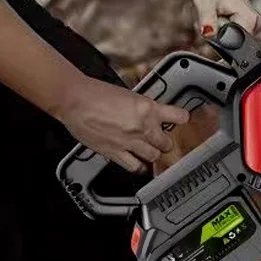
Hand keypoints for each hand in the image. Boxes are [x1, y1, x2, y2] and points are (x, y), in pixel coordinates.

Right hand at [55, 75, 190, 172]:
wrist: (76, 100)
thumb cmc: (97, 93)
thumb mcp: (130, 94)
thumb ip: (144, 107)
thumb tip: (152, 115)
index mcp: (147, 108)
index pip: (178, 117)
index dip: (182, 120)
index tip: (183, 121)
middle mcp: (142, 126)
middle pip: (167, 143)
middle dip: (166, 142)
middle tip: (163, 140)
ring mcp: (129, 142)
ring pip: (153, 157)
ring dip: (153, 155)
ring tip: (150, 151)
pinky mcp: (115, 153)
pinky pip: (134, 167)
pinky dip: (139, 167)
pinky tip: (139, 164)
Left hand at [184, 0, 260, 38]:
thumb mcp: (203, 1)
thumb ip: (208, 20)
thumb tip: (210, 35)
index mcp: (242, 5)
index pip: (250, 32)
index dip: (236, 40)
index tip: (222, 39)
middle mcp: (246, 6)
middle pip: (251, 33)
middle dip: (235, 38)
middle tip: (218, 29)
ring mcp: (242, 6)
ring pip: (242, 28)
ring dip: (228, 31)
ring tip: (214, 21)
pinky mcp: (236, 6)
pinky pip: (236, 22)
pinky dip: (225, 24)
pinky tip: (214, 17)